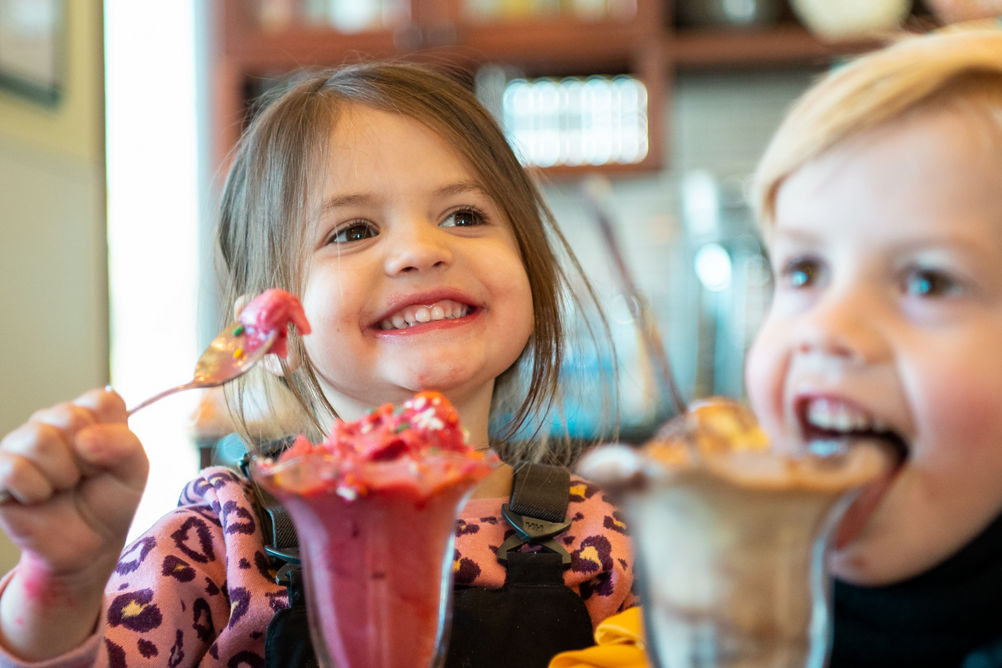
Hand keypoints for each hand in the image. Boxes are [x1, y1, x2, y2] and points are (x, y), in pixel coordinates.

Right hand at [0, 387, 148, 579]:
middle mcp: (50, 421)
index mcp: (86, 414)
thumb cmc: (110, 501)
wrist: (88, 545)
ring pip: (39, 438)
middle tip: (85, 478)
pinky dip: (37, 491)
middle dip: (88, 458)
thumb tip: (83, 440)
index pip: (101, 401)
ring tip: (62, 487)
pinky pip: (14, 469)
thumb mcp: (135, 471)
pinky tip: (39, 497)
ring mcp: (19, 445)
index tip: (109, 459)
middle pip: (69, 416)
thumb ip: (125, 445)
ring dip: (62, 475)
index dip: (112, 435)